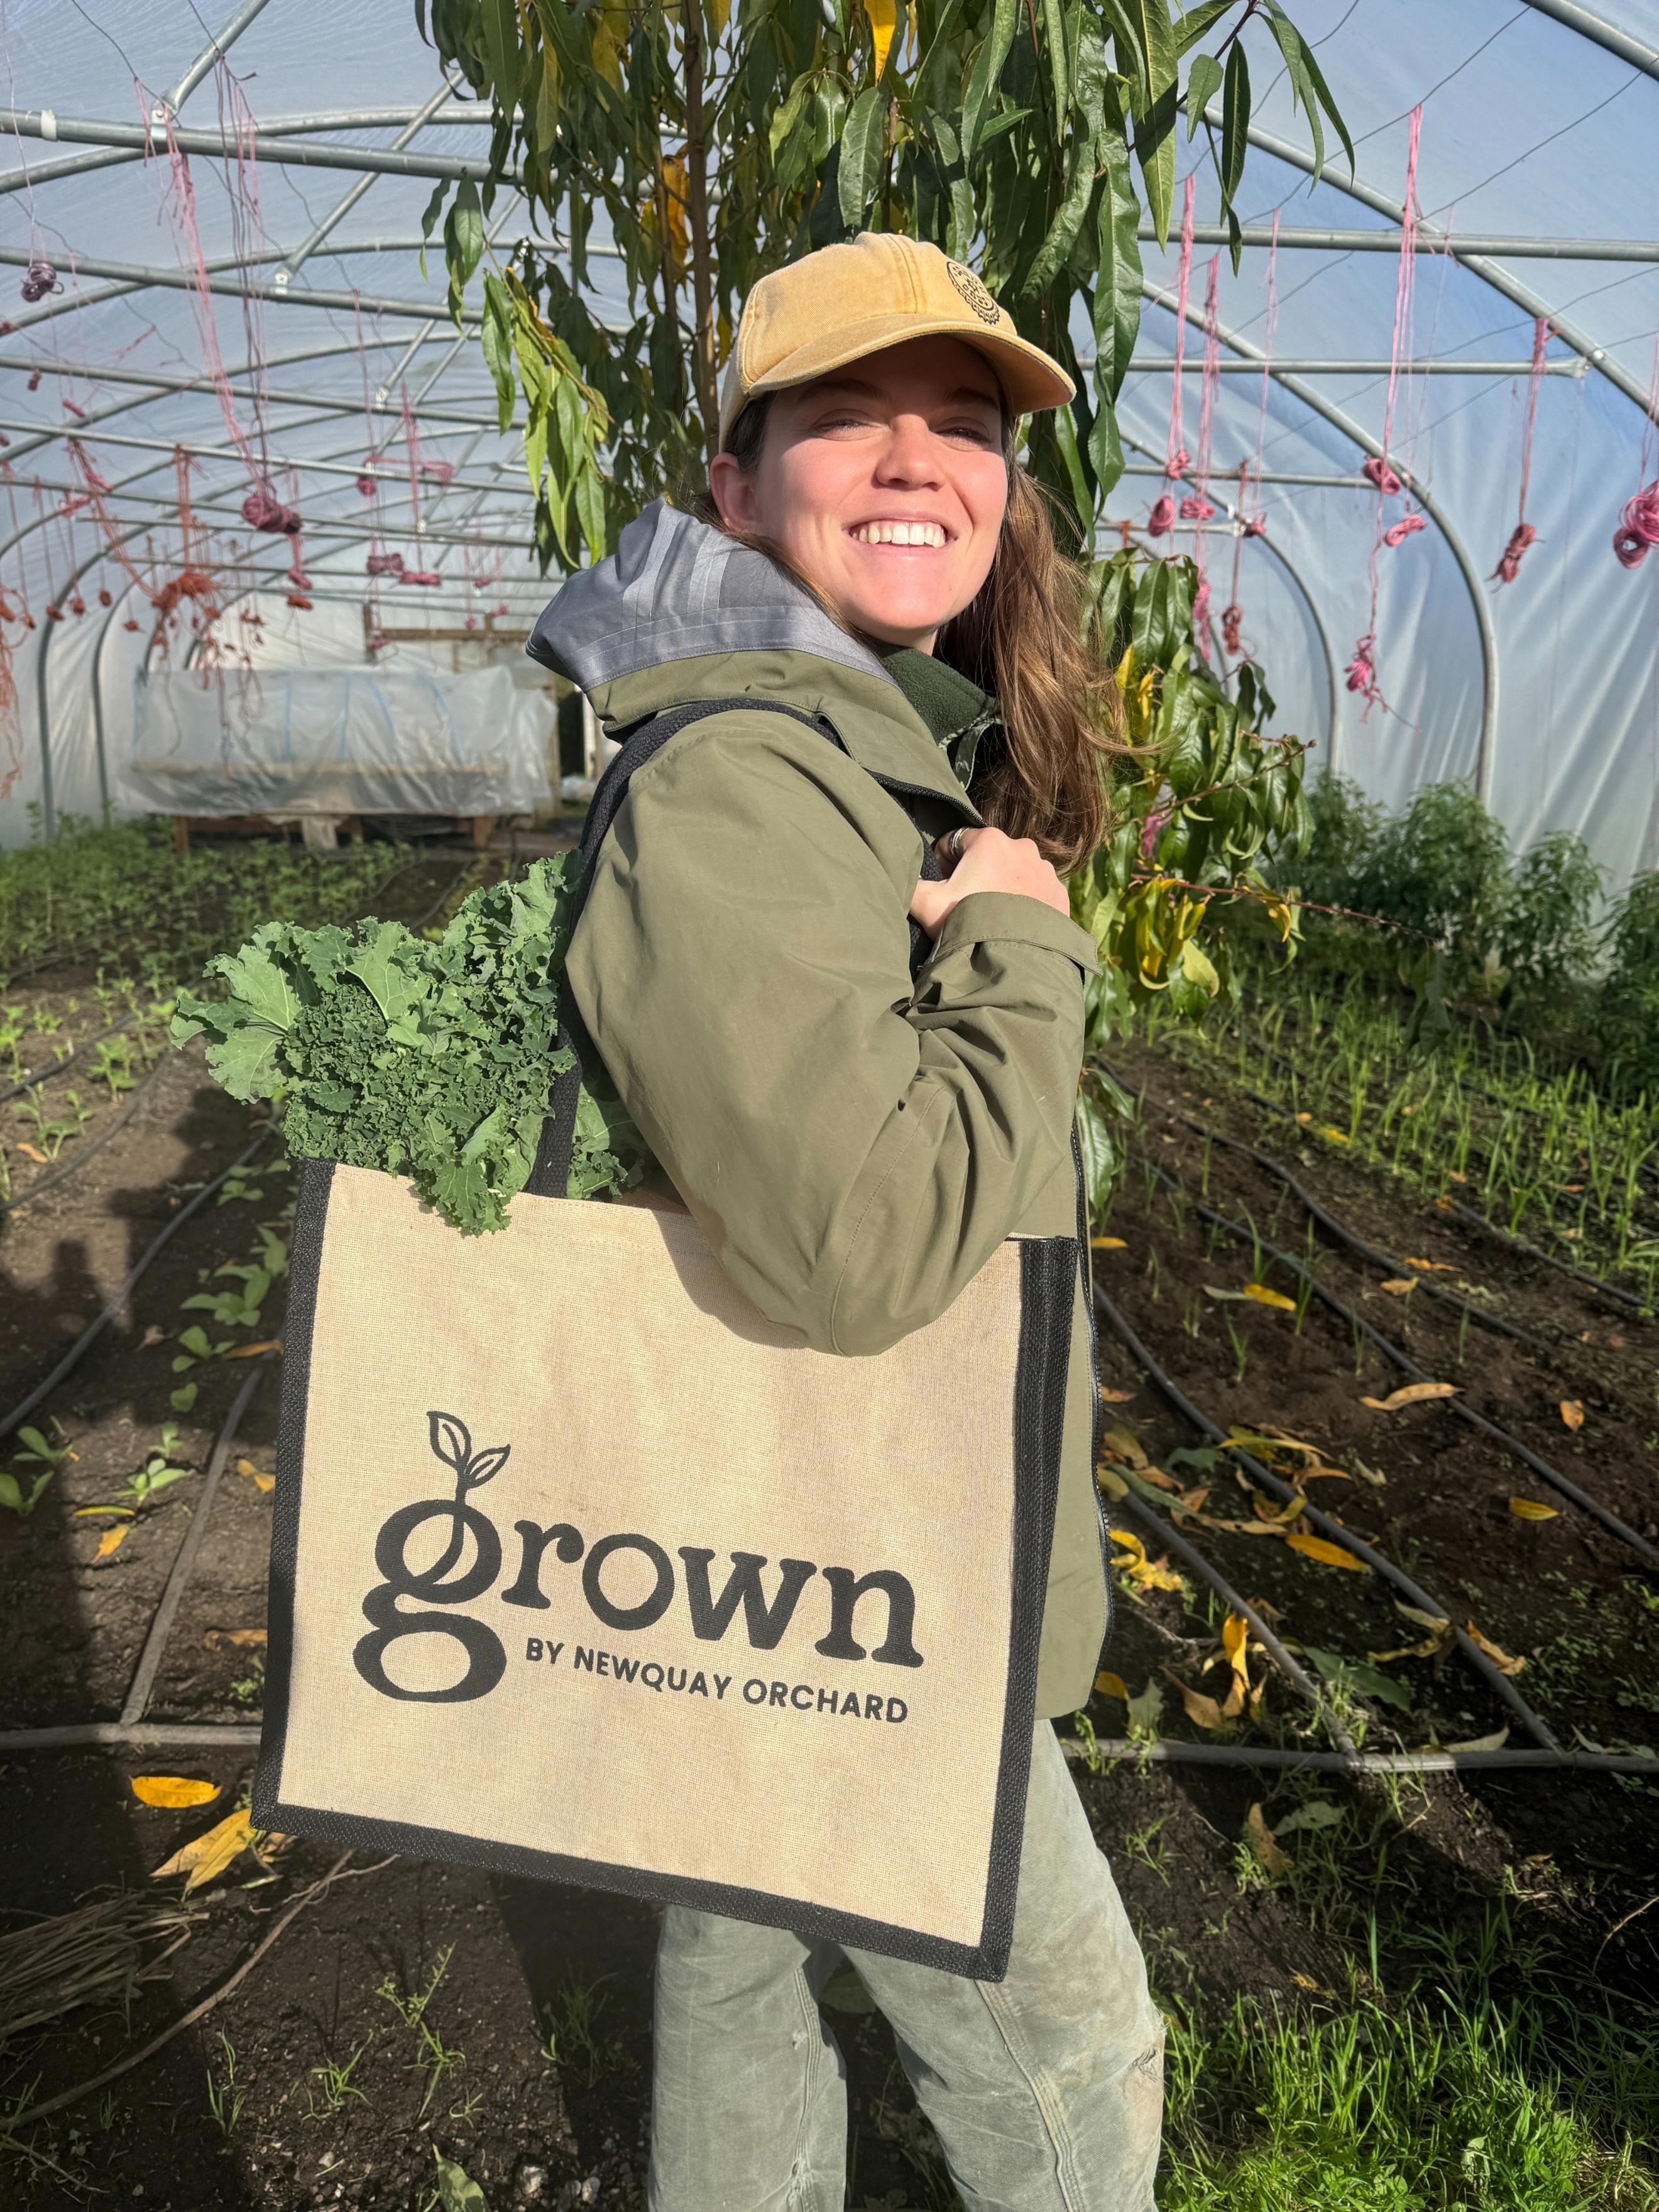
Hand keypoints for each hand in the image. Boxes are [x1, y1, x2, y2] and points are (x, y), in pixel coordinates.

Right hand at [908, 826, 1070, 938]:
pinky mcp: (1060, 894)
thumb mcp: (926, 903)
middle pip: (988, 856)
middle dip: (976, 874)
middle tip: (967, 906)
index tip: (943, 887)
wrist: (1013, 958)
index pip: (955, 841)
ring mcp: (1045, 871)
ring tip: (992, 916)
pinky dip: (1025, 902)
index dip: (943, 864)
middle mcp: (1022, 847)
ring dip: (1002, 887)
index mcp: (989, 840)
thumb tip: (902, 880)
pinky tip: (1014, 924)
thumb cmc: (967, 923)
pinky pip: (1037, 892)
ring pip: (1014, 873)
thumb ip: (910, 885)